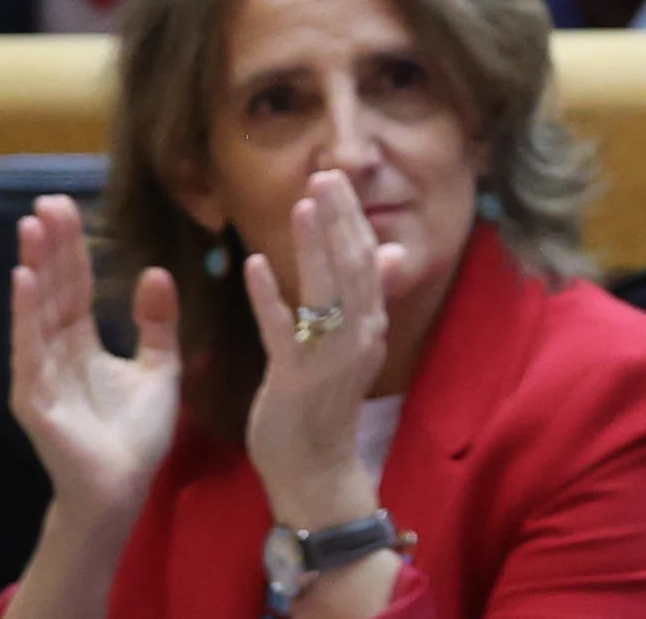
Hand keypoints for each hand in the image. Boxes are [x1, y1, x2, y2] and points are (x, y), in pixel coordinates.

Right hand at [5, 195, 179, 538]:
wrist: (123, 488)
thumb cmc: (136, 435)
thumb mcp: (159, 367)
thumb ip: (157, 322)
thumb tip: (154, 271)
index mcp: (81, 346)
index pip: (74, 287)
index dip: (72, 249)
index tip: (66, 207)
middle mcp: (55, 354)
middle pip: (52, 290)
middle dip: (50, 247)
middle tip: (45, 203)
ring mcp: (39, 374)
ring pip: (37, 311)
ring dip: (35, 268)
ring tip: (31, 227)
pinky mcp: (34, 397)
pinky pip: (28, 349)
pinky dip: (25, 315)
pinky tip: (22, 280)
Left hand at [238, 169, 406, 542]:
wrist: (315, 468)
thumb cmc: (326, 405)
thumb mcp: (353, 347)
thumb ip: (369, 299)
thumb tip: (393, 252)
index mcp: (370, 325)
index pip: (368, 261)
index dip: (352, 220)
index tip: (336, 183)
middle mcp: (358, 336)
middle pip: (352, 266)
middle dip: (339, 220)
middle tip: (324, 177)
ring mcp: (329, 358)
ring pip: (325, 291)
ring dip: (313, 246)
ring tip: (303, 205)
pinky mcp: (295, 379)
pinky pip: (283, 330)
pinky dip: (268, 297)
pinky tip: (252, 266)